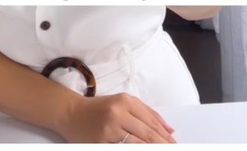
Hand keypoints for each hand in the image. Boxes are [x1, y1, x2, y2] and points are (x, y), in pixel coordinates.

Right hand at [60, 93, 175, 143]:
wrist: (72, 114)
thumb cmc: (101, 108)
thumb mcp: (124, 103)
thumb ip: (148, 113)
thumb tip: (169, 129)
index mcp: (126, 101)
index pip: (151, 121)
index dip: (164, 134)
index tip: (175, 143)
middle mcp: (118, 114)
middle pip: (145, 133)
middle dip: (161, 144)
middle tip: (173, 150)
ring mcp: (108, 130)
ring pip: (136, 144)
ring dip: (150, 149)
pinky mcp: (99, 143)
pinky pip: (121, 149)